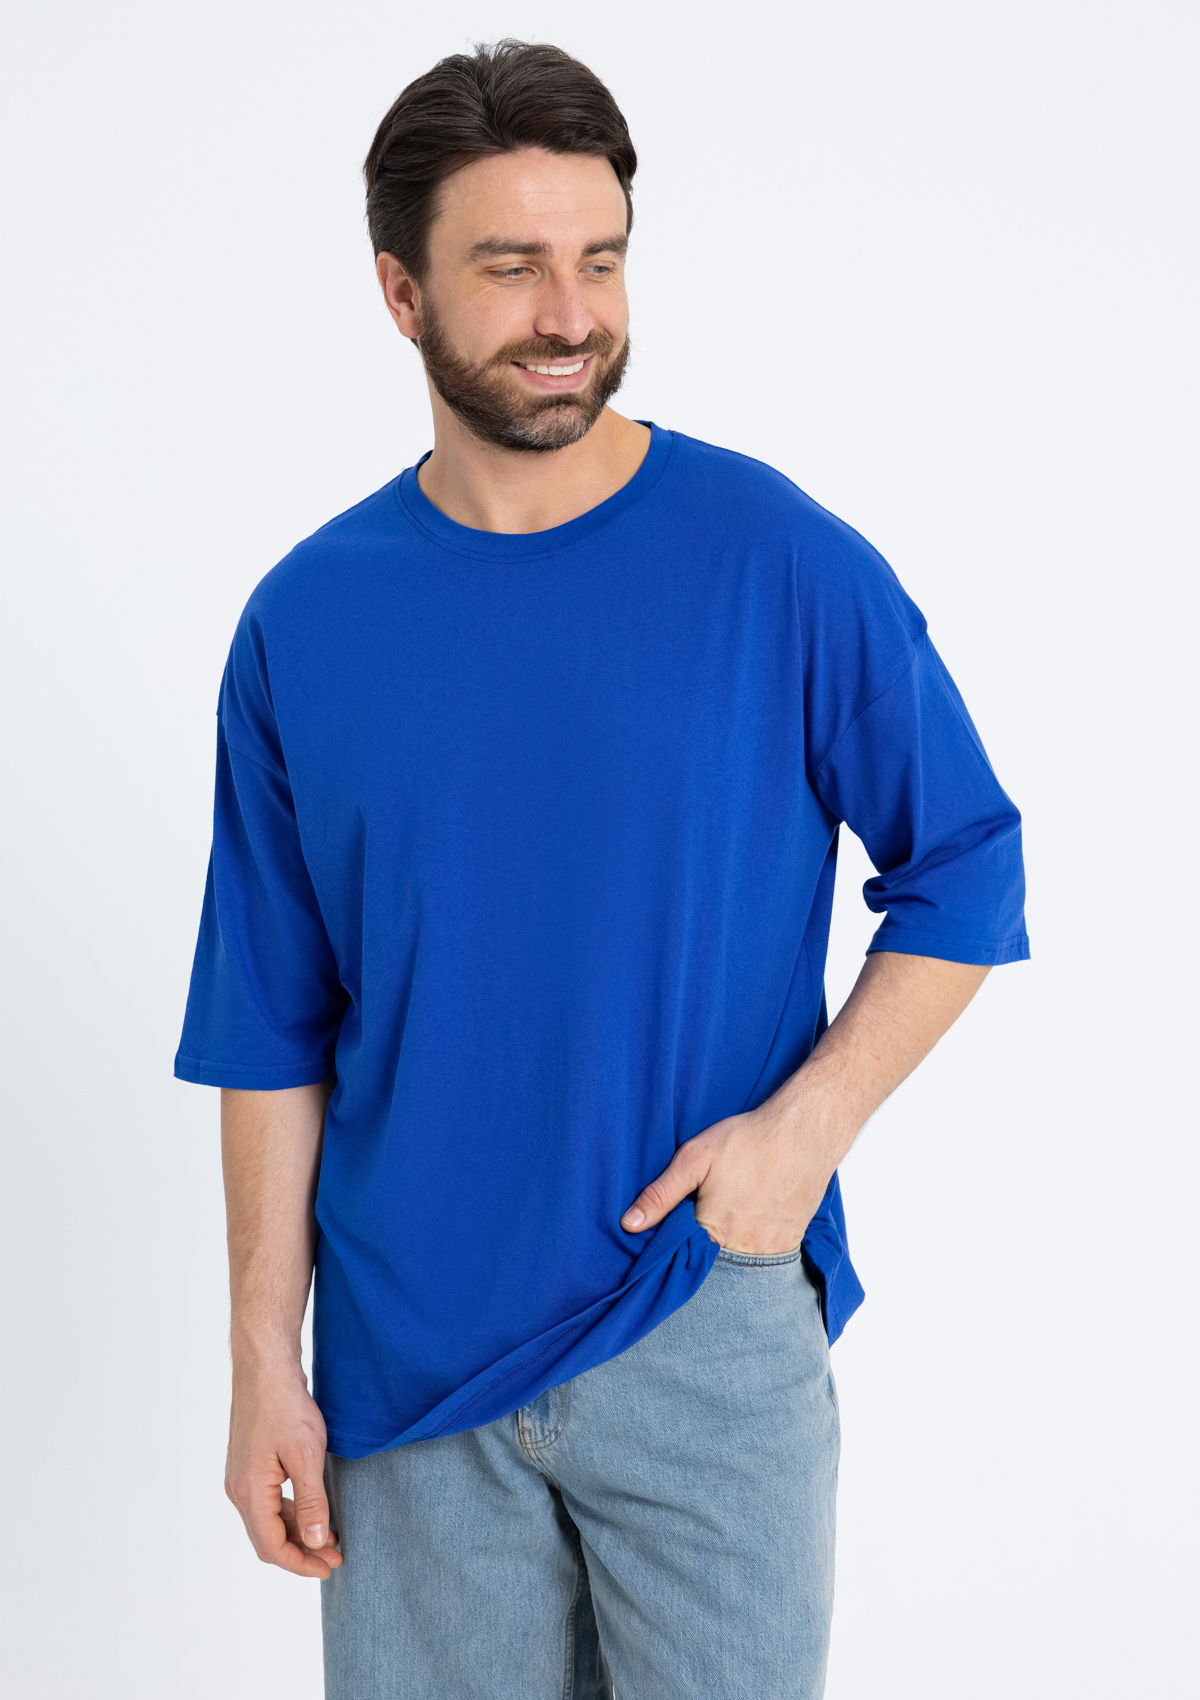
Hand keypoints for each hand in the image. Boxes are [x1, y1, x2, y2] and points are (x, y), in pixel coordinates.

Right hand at [225, 1363, 342, 1578]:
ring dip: (298, 1533)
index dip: (301, 1563)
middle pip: (268, 1538)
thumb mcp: (307, 1456)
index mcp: (250, 1492)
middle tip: (335, 1556)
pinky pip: (269, 1502)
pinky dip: (291, 1513)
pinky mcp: (249, 1465)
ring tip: (330, 1537)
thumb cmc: (285, 1407)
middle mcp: (239, 1490)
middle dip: (302, 1551)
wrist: (265, 1368)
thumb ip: (312, 1502)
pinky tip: (314, 1511)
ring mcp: (242, 1477)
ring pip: (269, 1521)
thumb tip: (316, 1542)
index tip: (329, 1568)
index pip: (272, 1547)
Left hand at [619, 1104, 836, 1254]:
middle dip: (702, 1256)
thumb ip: (660, 1194)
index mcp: (714, 1231)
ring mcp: (770, 1250)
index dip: (675, 1250)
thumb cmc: (748, 1140)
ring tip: (725, 1227)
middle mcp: (743, 1248)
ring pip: (740, 1267)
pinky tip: (748, 1228)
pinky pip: (766, 1262)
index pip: (683, 1259)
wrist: (805, 1132)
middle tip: (703, 1226)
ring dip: (728, 1255)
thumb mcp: (695, 1158)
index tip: (673, 1238)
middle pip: (712, 1267)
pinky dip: (753, 1252)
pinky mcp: (791, 1243)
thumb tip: (628, 1225)